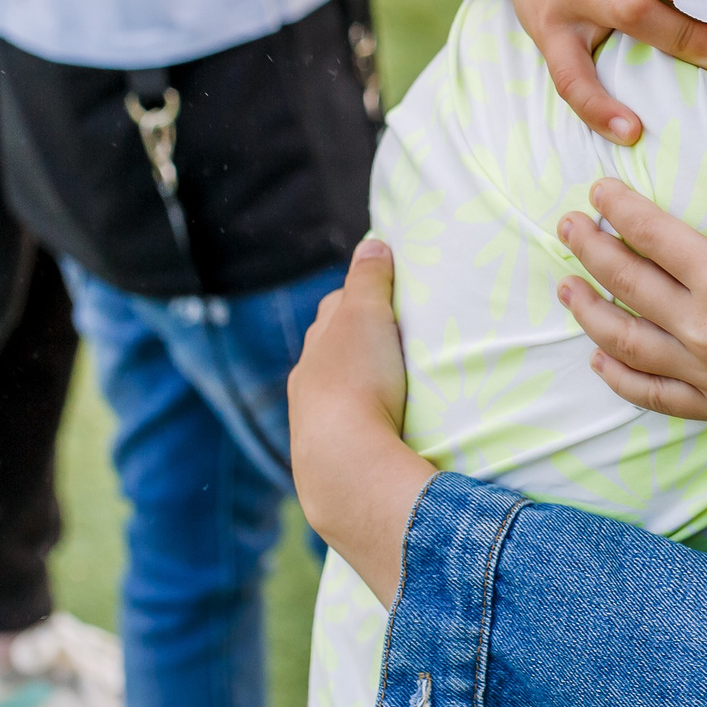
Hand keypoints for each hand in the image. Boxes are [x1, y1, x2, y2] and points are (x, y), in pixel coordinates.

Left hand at [287, 241, 438, 604]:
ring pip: (337, 389)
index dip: (362, 298)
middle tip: (398, 339)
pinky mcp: (327, 453)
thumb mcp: (367, 316)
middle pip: (333, 348)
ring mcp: (314, 419)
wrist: (343, 463)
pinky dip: (362, 416)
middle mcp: (308, 378)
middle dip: (358, 341)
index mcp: (318, 343)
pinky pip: (346, 424)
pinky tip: (383, 423)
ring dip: (360, 384)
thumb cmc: (358, 380)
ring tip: (394, 385)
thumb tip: (371, 244)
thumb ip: (369, 280)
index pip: (336, 307)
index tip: (391, 297)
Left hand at [555, 178, 706, 474]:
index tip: (597, 190)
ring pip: (623, 343)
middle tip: (566, 225)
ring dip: (588, 311)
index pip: (652, 236)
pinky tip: (600, 359)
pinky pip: (650, 394)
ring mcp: (706, 375)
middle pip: (626, 285)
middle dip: (588, 249)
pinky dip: (617, 376)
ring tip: (567, 287)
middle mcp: (703, 331)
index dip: (619, 209)